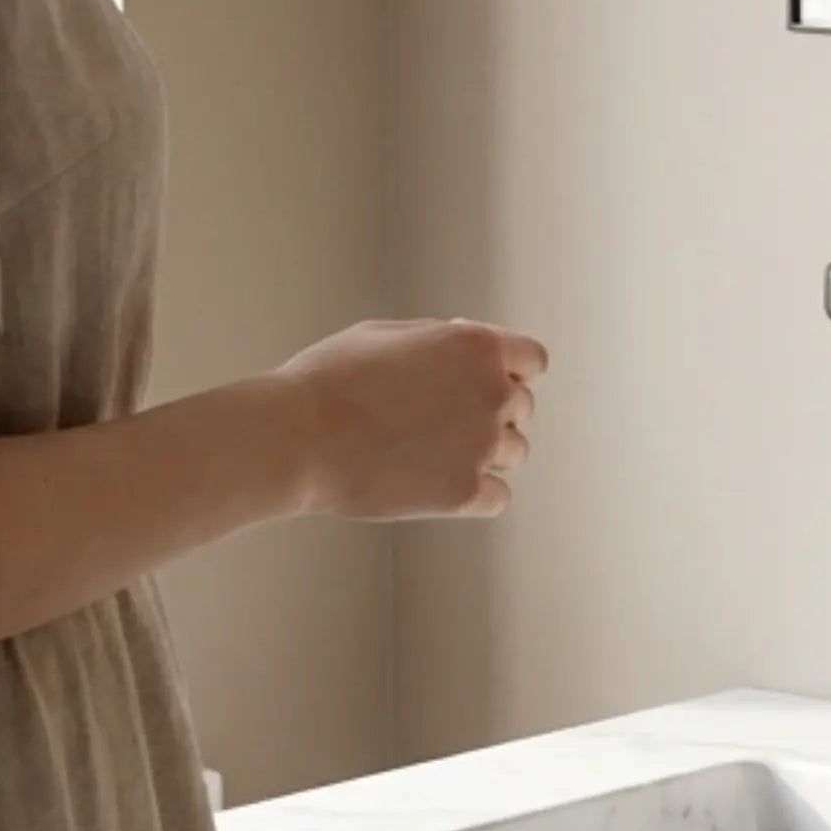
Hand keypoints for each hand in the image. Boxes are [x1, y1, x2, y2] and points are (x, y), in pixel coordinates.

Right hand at [272, 317, 546, 520]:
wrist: (298, 436)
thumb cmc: (330, 379)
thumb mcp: (389, 333)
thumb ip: (440, 339)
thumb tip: (461, 345)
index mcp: (477, 347)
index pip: (532, 360)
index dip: (508, 370)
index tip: (487, 382)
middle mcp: (492, 393)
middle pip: (522, 407)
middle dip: (492, 411)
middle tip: (446, 421)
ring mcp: (482, 445)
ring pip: (515, 452)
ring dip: (487, 453)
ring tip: (437, 454)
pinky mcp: (464, 492)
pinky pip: (499, 497)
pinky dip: (477, 494)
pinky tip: (443, 486)